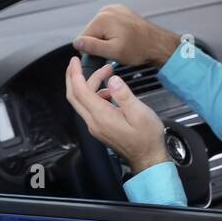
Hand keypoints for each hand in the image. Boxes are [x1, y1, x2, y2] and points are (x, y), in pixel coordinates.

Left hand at [64, 56, 170, 174]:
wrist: (148, 159)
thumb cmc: (147, 138)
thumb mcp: (140, 113)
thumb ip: (124, 95)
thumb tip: (112, 80)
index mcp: (102, 116)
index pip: (80, 91)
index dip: (76, 74)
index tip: (75, 60)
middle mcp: (94, 122)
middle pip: (74, 96)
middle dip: (73, 77)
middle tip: (77, 62)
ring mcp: (95, 127)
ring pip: (83, 101)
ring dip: (90, 84)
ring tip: (108, 73)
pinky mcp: (100, 128)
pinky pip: (90, 108)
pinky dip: (95, 95)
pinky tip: (110, 92)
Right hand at [73, 4, 181, 66]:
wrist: (158, 43)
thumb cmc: (139, 48)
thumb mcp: (113, 52)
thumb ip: (92, 46)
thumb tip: (76, 43)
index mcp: (102, 18)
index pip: (83, 37)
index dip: (92, 50)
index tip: (105, 54)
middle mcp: (107, 10)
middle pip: (91, 32)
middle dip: (100, 43)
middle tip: (115, 50)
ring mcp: (115, 9)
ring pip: (100, 29)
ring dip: (107, 38)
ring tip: (121, 43)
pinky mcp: (121, 11)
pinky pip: (109, 24)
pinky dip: (113, 32)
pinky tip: (123, 37)